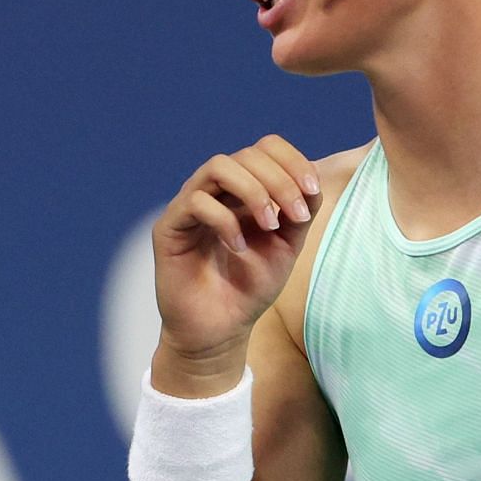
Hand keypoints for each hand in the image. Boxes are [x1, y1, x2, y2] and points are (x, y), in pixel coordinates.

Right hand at [151, 136, 320, 387]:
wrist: (220, 331)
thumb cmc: (249, 288)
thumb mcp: (286, 247)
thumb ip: (299, 212)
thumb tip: (311, 182)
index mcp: (242, 190)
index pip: (265, 149)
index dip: (292, 161)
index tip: (312, 192)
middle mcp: (215, 191)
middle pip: (246, 154)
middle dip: (280, 180)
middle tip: (296, 216)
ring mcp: (189, 206)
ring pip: (219, 166)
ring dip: (254, 191)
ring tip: (270, 226)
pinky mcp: (169, 227)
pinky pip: (196, 202)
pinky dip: (226, 220)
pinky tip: (240, 248)